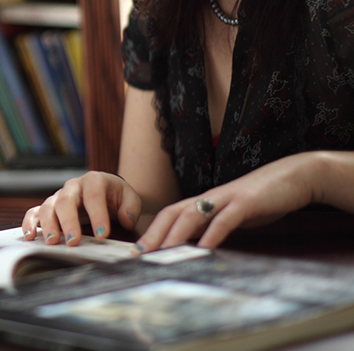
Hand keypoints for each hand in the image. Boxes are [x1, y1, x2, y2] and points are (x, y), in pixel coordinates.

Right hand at [22, 171, 140, 245]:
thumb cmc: (116, 197)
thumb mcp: (130, 198)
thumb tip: (125, 220)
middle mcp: (73, 186)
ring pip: (48, 207)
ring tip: (53, 242)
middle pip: (66, 201)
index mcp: (94, 180)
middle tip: (73, 241)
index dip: (97, 214)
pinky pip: (35, 212)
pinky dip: (30, 223)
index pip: (94, 196)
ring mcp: (58, 196)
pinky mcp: (49, 207)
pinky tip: (30, 236)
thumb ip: (131, 208)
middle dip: (69, 222)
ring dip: (49, 225)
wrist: (106, 192)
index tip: (102, 234)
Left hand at [135, 153, 318, 250]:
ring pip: (192, 214)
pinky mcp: (246, 202)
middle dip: (154, 234)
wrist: (294, 177)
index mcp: (204, 201)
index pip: (170, 215)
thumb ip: (213, 227)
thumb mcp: (232, 215)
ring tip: (163, 253)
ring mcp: (226, 198)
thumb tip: (196, 247)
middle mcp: (209, 198)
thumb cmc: (261, 199)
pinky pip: (225, 218)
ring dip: (176, 234)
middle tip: (139, 254)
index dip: (152, 231)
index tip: (138, 250)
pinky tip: (205, 248)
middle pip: (172, 213)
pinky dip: (213, 233)